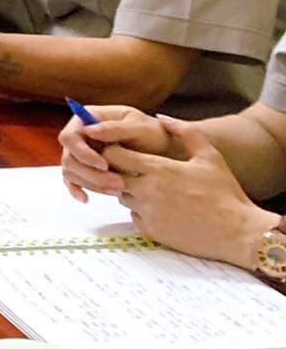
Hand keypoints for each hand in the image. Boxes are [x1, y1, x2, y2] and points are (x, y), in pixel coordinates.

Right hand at [57, 105, 169, 199]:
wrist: (164, 151)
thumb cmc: (154, 135)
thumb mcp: (141, 128)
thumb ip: (116, 128)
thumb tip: (89, 130)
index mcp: (90, 118)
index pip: (70, 136)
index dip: (82, 153)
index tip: (104, 165)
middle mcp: (81, 135)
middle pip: (69, 157)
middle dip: (90, 174)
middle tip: (118, 183)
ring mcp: (82, 153)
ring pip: (71, 171)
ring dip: (91, 184)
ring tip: (119, 190)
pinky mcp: (86, 168)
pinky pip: (73, 180)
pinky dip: (78, 190)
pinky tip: (86, 199)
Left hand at [104, 118, 278, 266]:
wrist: (238, 232)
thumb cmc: (225, 192)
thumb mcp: (209, 155)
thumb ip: (184, 132)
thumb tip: (161, 117)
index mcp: (158, 169)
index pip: (113, 154)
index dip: (114, 149)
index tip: (123, 148)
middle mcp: (146, 191)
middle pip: (111, 175)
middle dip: (117, 170)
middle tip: (134, 168)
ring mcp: (146, 212)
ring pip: (121, 196)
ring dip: (129, 190)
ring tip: (153, 187)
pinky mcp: (149, 230)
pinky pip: (134, 215)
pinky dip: (141, 210)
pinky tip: (161, 207)